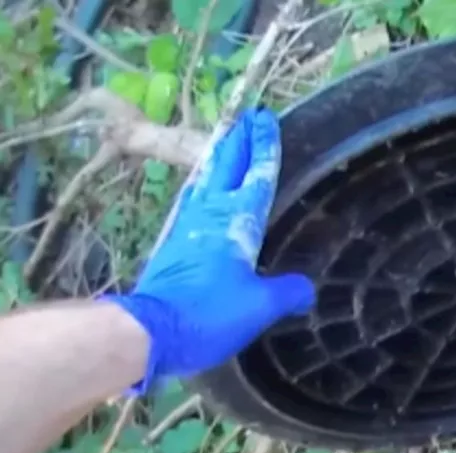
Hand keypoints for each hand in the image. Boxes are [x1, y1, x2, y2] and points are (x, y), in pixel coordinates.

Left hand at [104, 108, 314, 389]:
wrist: (148, 330)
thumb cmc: (208, 312)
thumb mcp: (259, 306)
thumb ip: (287, 293)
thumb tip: (306, 288)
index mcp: (235, 222)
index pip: (256, 176)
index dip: (263, 149)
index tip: (265, 119)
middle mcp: (209, 215)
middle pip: (225, 169)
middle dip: (238, 143)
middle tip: (246, 118)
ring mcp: (187, 228)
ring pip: (207, 182)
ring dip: (218, 161)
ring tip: (226, 145)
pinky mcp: (174, 245)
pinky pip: (195, 202)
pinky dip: (205, 187)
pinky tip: (203, 191)